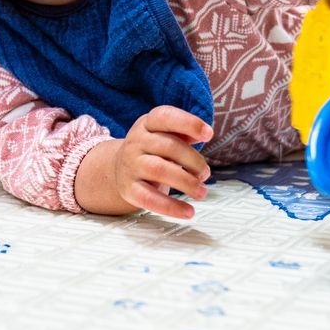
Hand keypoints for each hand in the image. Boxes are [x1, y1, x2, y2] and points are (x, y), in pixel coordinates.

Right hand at [85, 106, 211, 219]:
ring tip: (202, 191)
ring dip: (186, 182)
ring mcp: (131, 166)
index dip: (188, 123)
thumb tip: (204, 133)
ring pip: (160, 170)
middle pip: (168, 147)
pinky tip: (189, 212)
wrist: (120, 168)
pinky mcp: (129, 189)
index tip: (209, 134)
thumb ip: (184, 132)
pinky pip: (149, 199)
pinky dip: (171, 207)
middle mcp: (136, 142)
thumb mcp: (165, 134)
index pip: (166, 117)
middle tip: (205, 173)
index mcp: (147, 124)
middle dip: (193, 160)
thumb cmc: (153, 149)